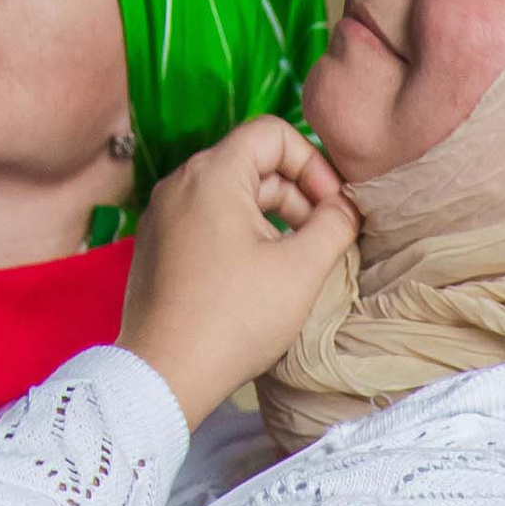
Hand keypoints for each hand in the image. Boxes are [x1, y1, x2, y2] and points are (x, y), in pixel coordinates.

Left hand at [119, 119, 358, 429]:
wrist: (166, 372)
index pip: (273, 133)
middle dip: (297, 195)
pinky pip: (206, 221)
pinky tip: (256, 278)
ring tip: (293, 262)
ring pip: (230, 195)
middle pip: (252, 164)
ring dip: (271, 218)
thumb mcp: (301, 271)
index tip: (333, 208)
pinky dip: (239, 235)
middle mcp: (181, 181)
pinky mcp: (156, 245)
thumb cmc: (234, 320)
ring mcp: (163, 213)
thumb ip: (334, 227)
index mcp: (214, 173)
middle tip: (323, 240)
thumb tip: (348, 208)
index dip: (314, 164)